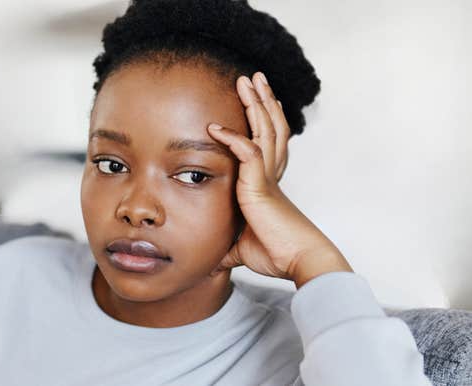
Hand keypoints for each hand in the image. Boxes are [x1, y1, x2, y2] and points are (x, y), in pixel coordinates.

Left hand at [209, 73, 351, 287]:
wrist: (299, 262)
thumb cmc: (277, 255)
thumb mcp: (241, 247)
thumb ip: (226, 245)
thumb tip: (210, 259)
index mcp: (269, 184)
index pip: (269, 144)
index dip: (266, 121)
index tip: (260, 104)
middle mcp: (272, 175)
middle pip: (271, 128)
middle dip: (262, 101)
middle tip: (254, 78)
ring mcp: (268, 177)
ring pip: (265, 130)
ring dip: (256, 104)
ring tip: (248, 80)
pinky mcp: (261, 185)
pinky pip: (247, 152)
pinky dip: (232, 137)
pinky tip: (216, 128)